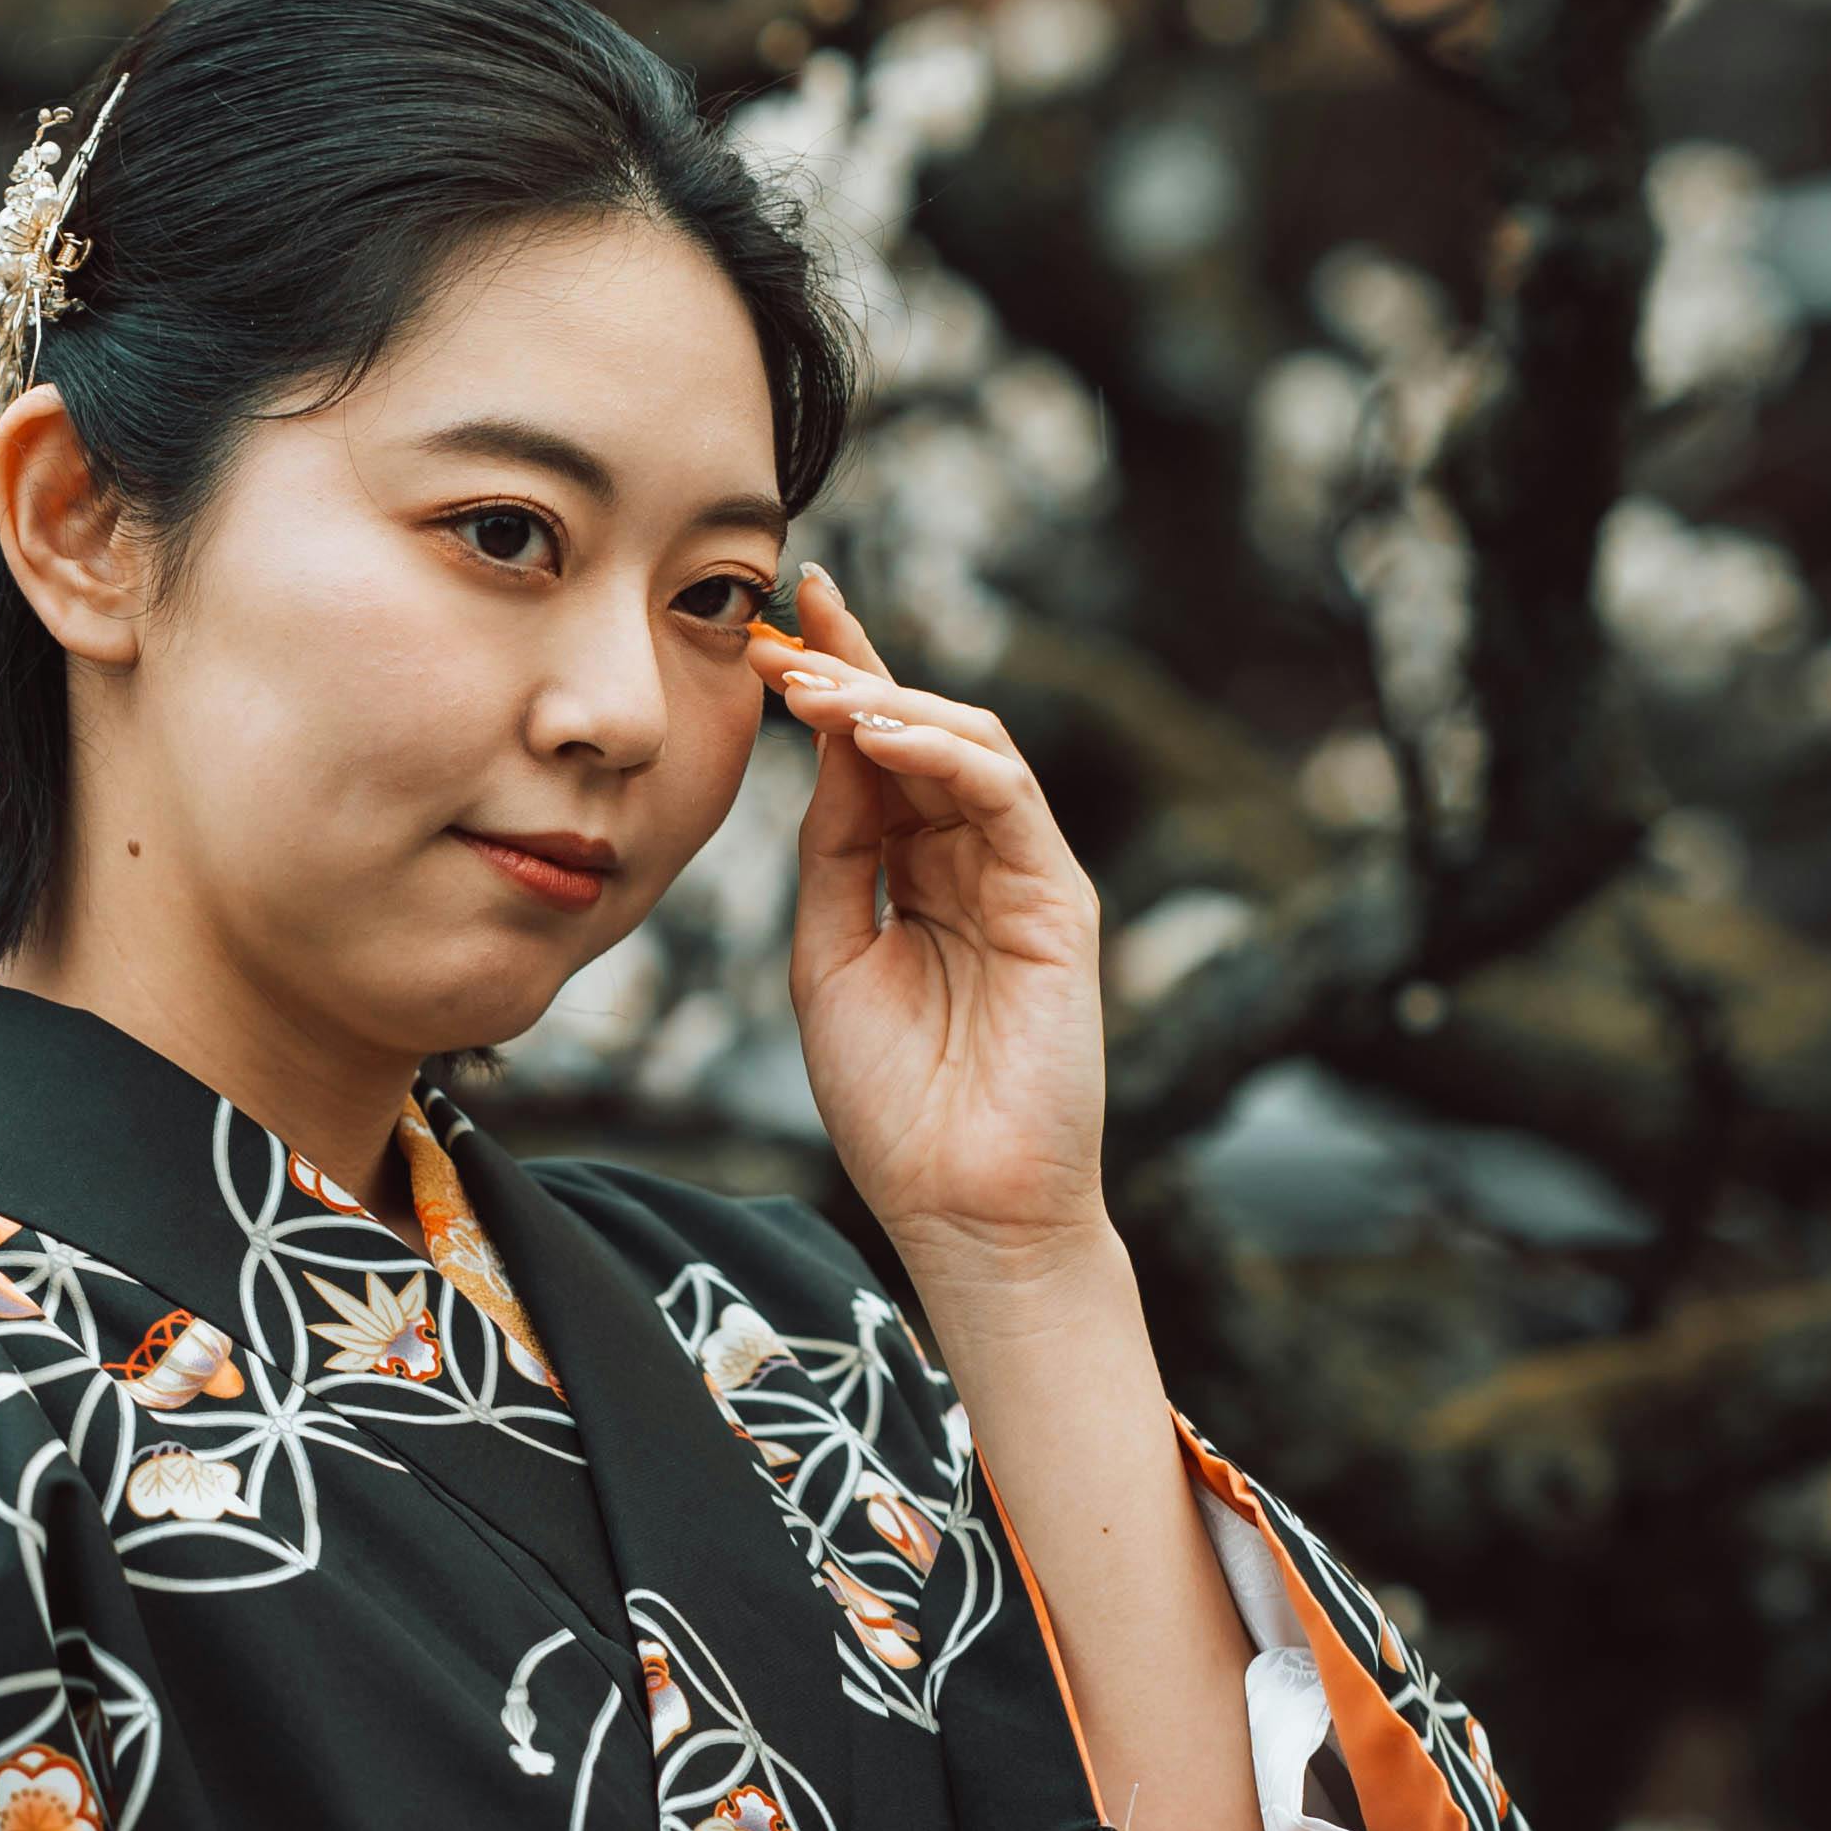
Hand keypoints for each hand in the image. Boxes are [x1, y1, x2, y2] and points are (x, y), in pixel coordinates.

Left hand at [758, 556, 1106, 1274]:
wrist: (959, 1203)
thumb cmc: (894, 1102)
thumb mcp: (828, 957)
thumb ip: (832, 854)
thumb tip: (820, 748)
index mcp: (915, 872)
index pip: (876, 754)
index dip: (833, 683)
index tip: (771, 627)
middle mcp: (972, 859)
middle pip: (921, 729)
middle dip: (854, 667)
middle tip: (785, 629)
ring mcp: (1020, 874)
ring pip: (968, 745)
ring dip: (888, 705)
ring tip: (815, 692)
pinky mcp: (1059, 897)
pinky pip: (1006, 796)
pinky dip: (943, 754)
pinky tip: (881, 738)